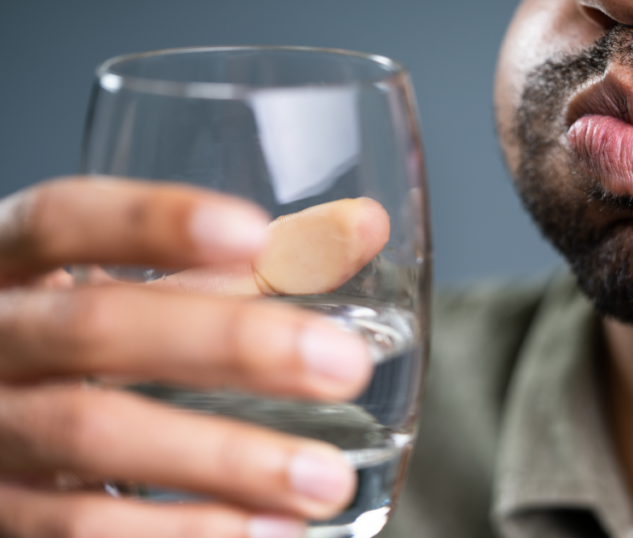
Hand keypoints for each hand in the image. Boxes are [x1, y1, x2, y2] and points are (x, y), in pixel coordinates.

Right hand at [0, 177, 389, 537]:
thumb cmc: (86, 350)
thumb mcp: (143, 296)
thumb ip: (249, 266)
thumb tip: (363, 227)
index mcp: (14, 266)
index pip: (62, 218)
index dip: (150, 221)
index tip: (254, 233)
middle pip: (93, 327)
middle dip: (229, 343)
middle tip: (343, 364)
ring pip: (90, 434)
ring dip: (222, 459)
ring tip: (325, 478)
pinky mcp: (1, 516)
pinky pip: (75, 528)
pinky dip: (180, 532)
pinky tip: (268, 531)